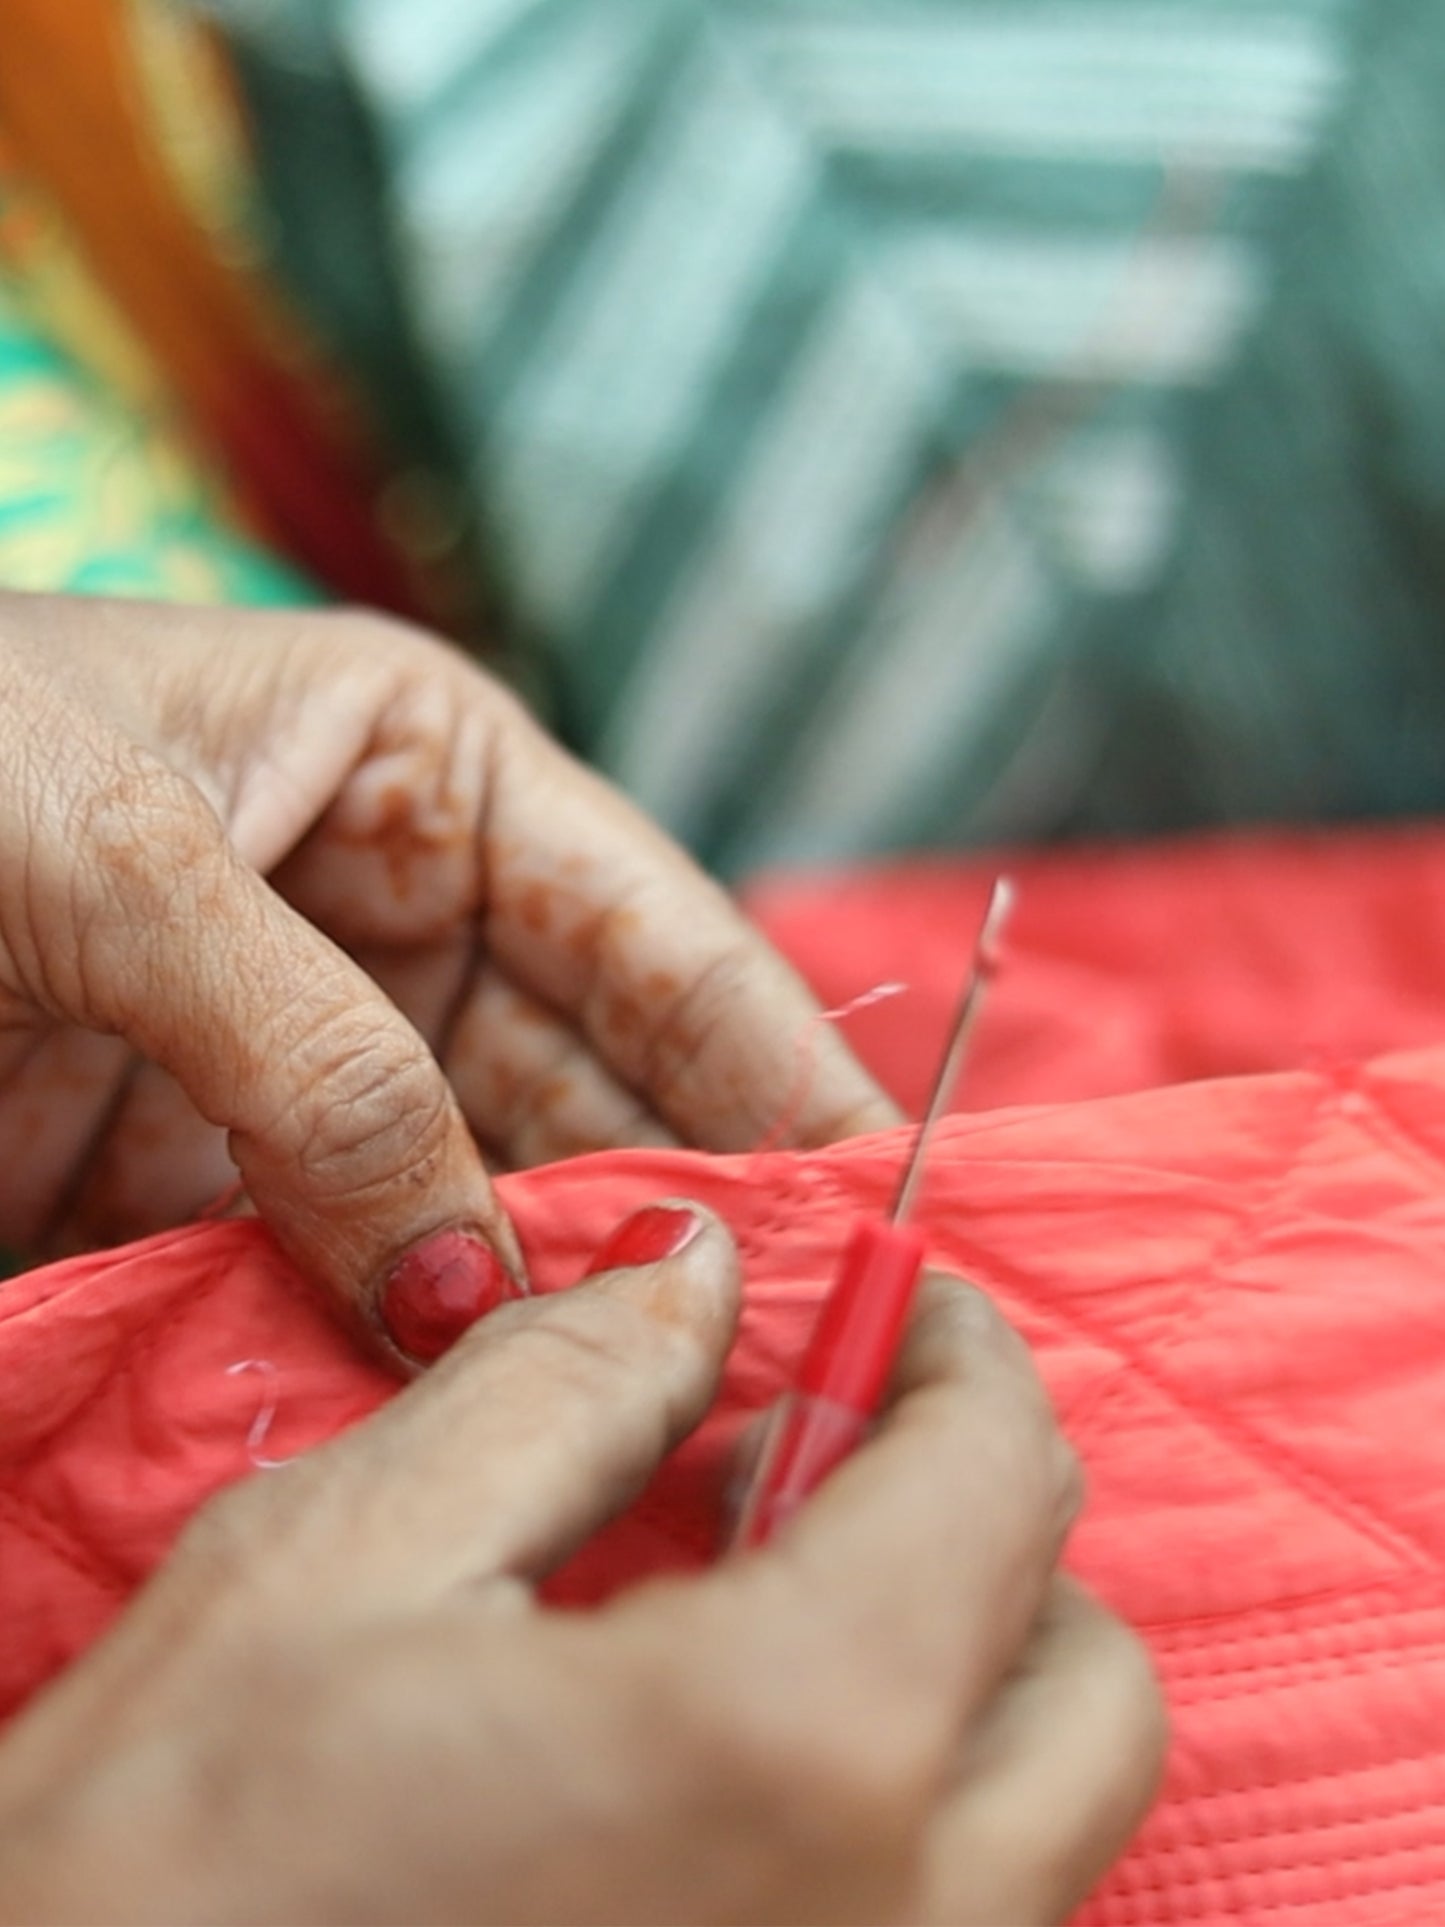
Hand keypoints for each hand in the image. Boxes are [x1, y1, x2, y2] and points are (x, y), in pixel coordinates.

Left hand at [0, 592, 895, 1360]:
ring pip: (491, 1195)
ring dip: (565, 1295)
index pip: (655, 928)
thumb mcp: (122, 853)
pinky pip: (356, 1271)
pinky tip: (502, 1417)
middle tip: (798, 1344)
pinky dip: (422, 1348)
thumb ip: (318, 1062)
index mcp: (419, 773)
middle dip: (690, 1206)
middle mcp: (392, 921)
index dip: (776, 1054)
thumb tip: (471, 1280)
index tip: (883, 1188)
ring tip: (686, 1407)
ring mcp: (309, 1064)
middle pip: (598, 1084)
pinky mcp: (211, 1181)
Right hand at [0, 1217, 1162, 1924]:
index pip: (1000, 1485)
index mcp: (792, 1755)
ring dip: (944, 1672)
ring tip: (730, 1600)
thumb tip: (696, 1276)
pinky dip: (892, 1809)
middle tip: (796, 1455)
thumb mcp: (341, 1567)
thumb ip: (563, 1388)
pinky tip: (707, 1759)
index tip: (888, 1295)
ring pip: (1034, 1830)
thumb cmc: (152, 1882)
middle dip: (975, 1525)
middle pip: (1087, 1684)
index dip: (955, 1350)